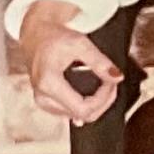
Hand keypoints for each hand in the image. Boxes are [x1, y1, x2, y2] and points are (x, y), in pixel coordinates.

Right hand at [18, 0, 122, 124]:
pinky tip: (94, 92)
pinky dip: (88, 104)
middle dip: (103, 100)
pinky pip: (73, 112)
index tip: (111, 82)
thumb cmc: (52, 37)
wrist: (36, 36)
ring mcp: (44, 103)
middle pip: (84, 115)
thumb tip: (116, 76)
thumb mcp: (80, 44)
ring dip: (97, 103)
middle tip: (111, 82)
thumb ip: (99, 61)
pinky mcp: (48, 103)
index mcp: (48, 84)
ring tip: (104, 84)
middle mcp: (43, 97)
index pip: (83, 108)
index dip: (103, 98)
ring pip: (80, 116)